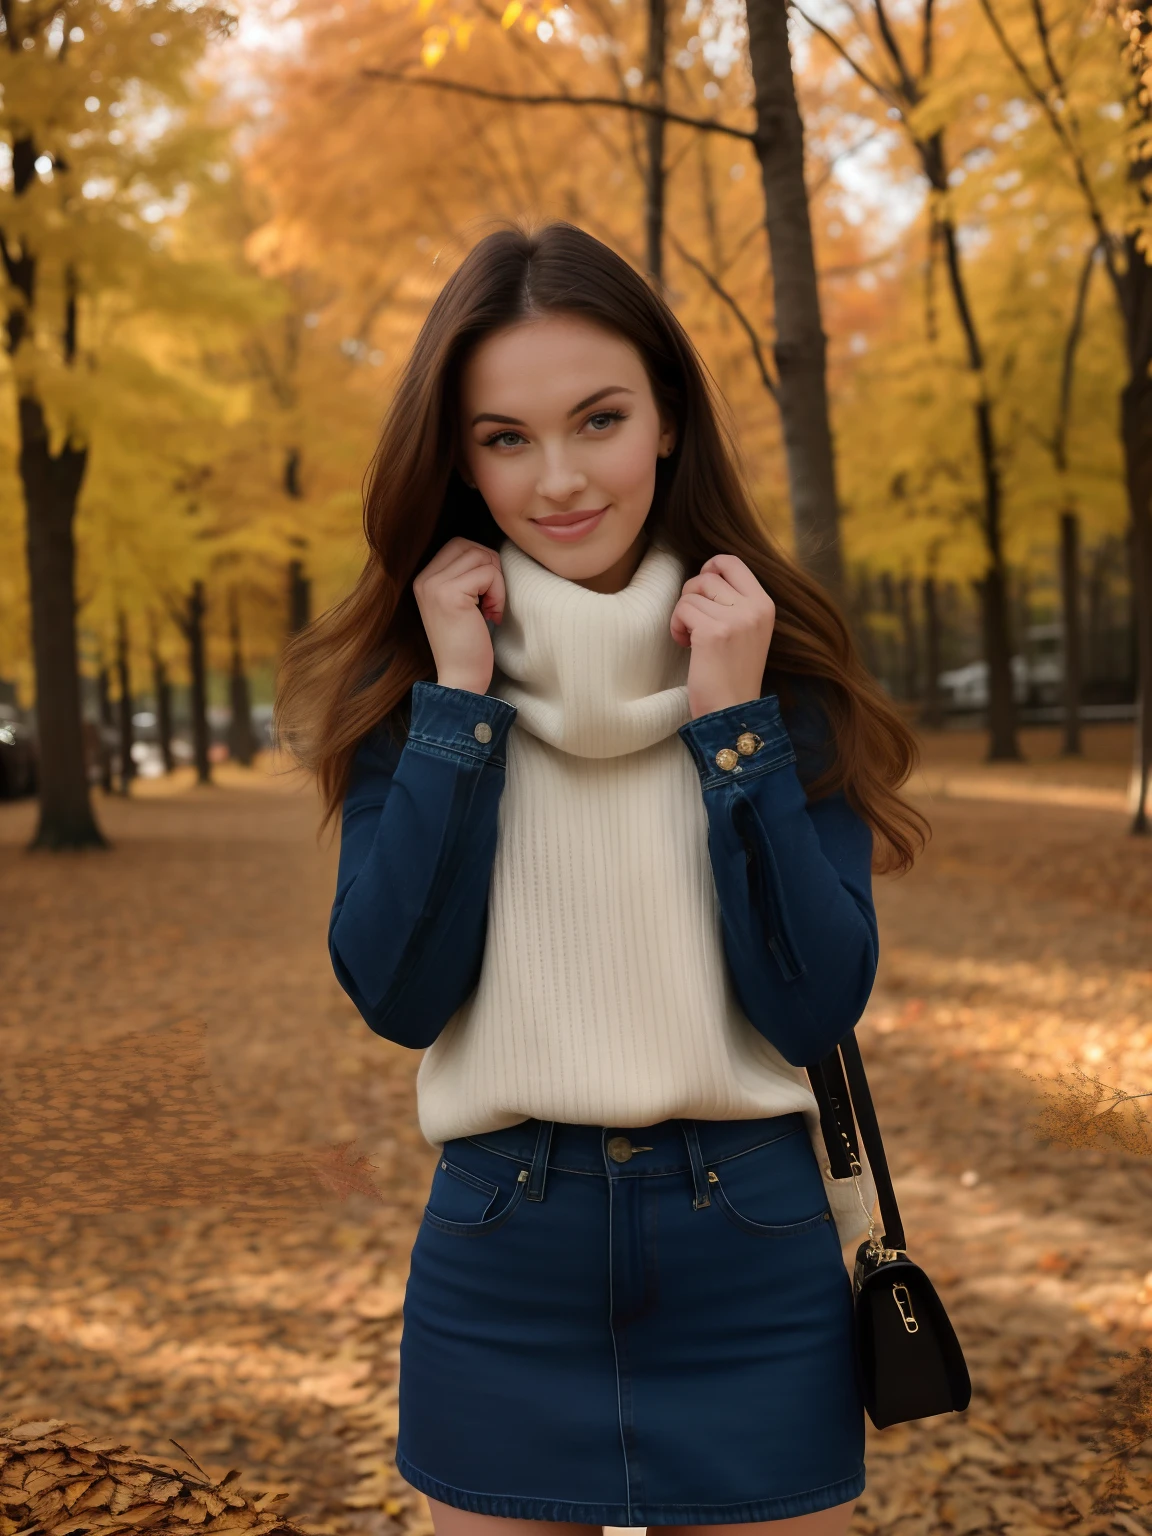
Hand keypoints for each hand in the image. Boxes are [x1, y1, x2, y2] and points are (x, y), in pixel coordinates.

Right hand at [412, 537, 505, 694]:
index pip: (459, 545)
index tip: (485, 594)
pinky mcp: (450, 594)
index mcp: (423, 579)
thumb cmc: (467, 644)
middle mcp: (424, 579)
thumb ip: (464, 575)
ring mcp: (434, 585)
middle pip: (469, 546)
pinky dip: (498, 593)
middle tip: (493, 599)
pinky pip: (488, 573)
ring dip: (497, 582)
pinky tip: (492, 616)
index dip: (481, 562)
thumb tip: (489, 550)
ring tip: (492, 609)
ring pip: (481, 557)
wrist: (461, 679)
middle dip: (491, 567)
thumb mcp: (461, 603)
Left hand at [670, 554, 775, 718]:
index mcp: (765, 605)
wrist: (733, 712)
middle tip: (693, 621)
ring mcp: (735, 619)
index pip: (733, 562)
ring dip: (682, 615)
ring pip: (691, 594)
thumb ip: (736, 603)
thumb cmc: (733, 674)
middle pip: (707, 576)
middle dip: (691, 595)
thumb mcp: (748, 632)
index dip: (710, 567)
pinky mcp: (713, 632)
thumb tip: (707, 575)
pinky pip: (682, 610)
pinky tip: (685, 646)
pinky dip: (677, 626)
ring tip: (690, 639)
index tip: (700, 589)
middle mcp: (754, 608)